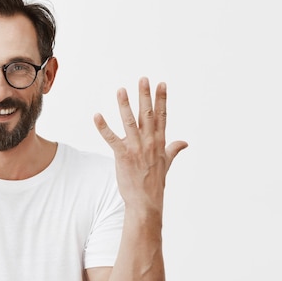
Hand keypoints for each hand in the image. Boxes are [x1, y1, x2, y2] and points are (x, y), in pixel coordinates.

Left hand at [93, 77, 186, 212]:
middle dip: (145, 95)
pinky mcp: (123, 156)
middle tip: (143, 79)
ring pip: (130, 122)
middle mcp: (149, 142)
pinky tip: (97, 116)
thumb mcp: (167, 163)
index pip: (162, 116)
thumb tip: (184, 143)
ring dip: (124, 105)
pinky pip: (111, 139)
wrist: (146, 202)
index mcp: (160, 142)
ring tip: (120, 90)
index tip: (162, 84)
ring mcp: (136, 149)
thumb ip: (173, 149)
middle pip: (147, 114)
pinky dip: (103, 127)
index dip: (162, 99)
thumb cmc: (155, 183)